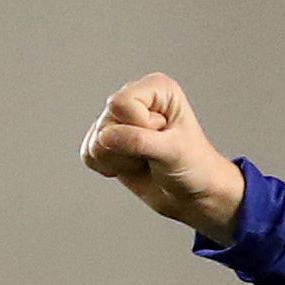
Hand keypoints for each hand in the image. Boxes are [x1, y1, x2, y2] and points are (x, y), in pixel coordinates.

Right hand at [80, 73, 245, 245]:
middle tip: (157, 152)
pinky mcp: (105, 141)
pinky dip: (110, 167)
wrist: (195, 196)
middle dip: (131, 147)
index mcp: (156, 88)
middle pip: (106, 124)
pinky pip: (88, 155)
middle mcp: (134, 98)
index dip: (141, 127)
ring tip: (147, 159)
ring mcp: (117, 120)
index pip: (121, 104)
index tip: (165, 136)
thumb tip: (104, 137)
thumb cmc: (196, 167)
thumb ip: (139, 141)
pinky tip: (133, 166)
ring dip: (122, 160)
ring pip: (95, 142)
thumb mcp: (174, 152)